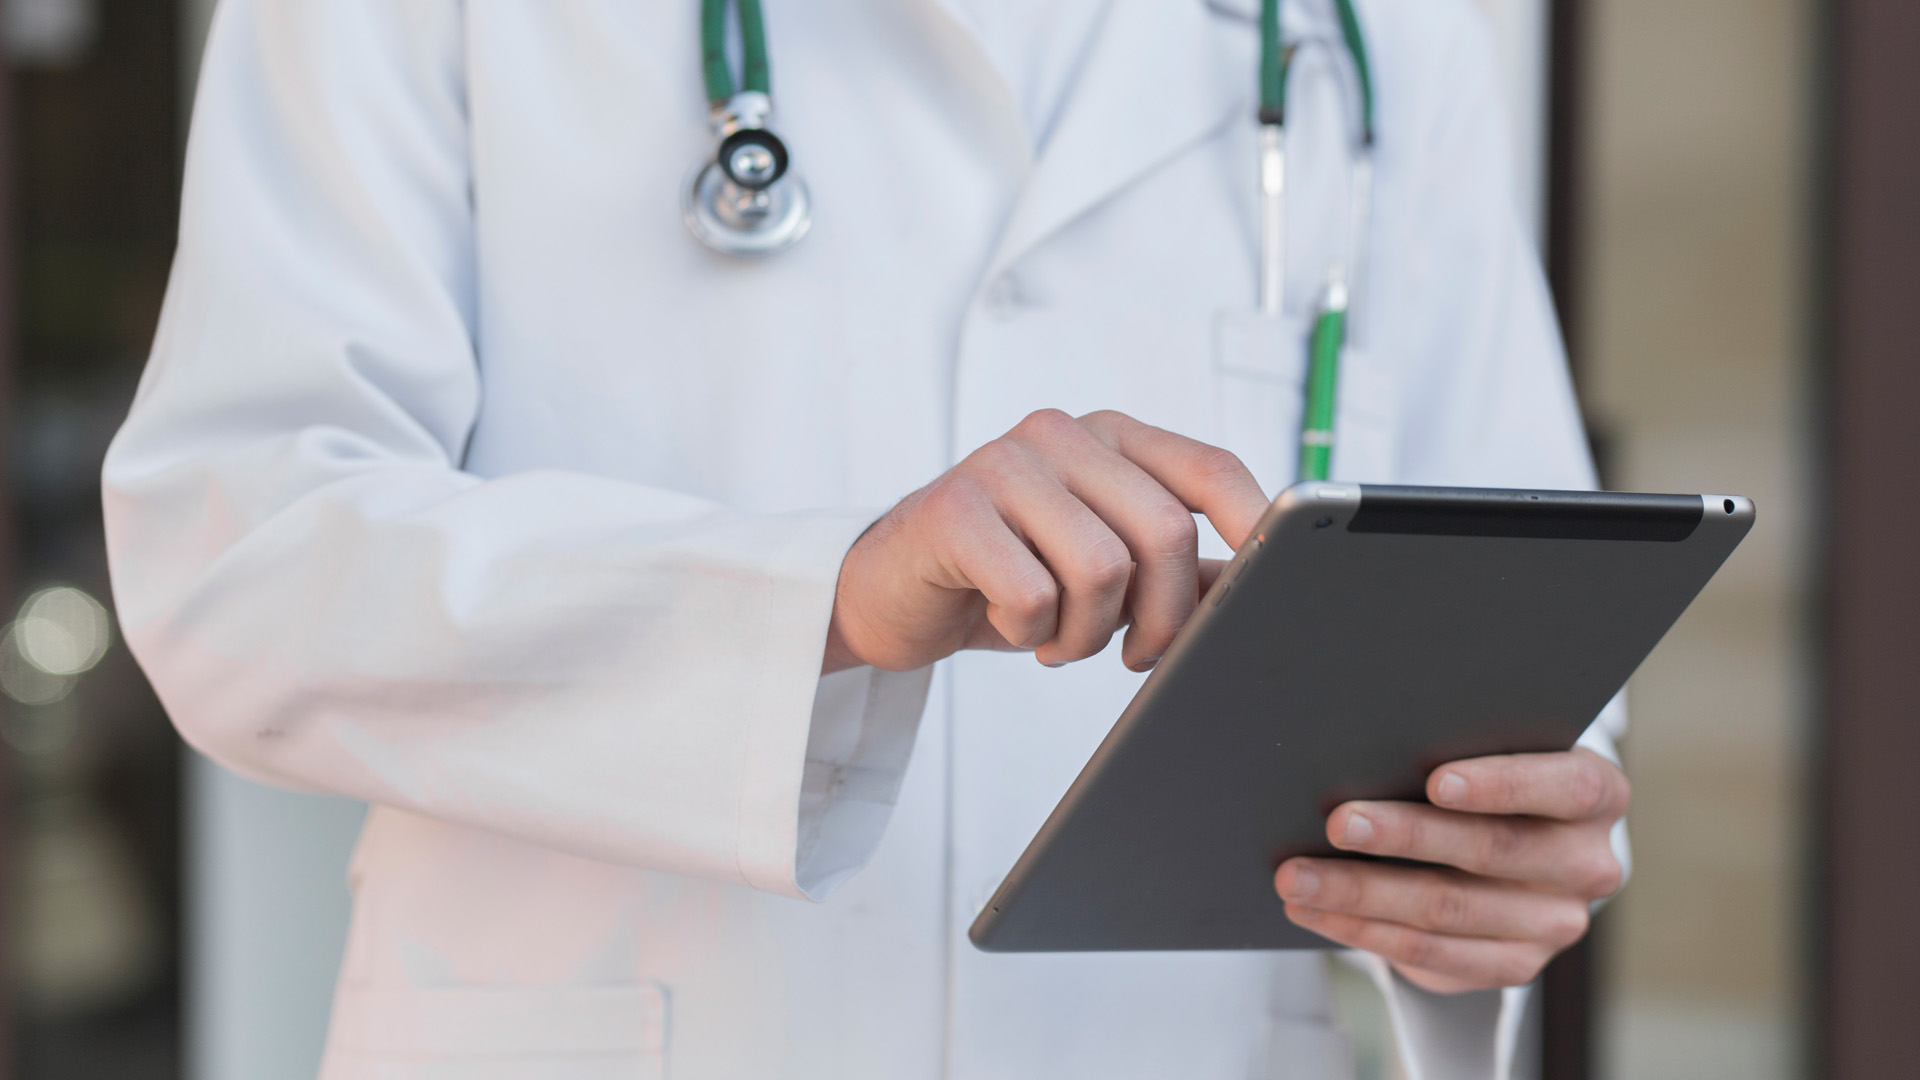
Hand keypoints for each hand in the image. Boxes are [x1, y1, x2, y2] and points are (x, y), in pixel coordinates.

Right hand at [824, 409, 1269, 673]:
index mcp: (1111, 439)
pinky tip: (1006, 623)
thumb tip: (1260, 589)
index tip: (1269, 589)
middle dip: (1163, 619)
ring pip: (1102, 569)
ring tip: (1057, 639)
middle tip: (1134, 655)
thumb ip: (1177, 572)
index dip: (1254, 528)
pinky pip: (1033, 594)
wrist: (891, 595)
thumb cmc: (1005, 579)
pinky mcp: (953, 508)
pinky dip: (1030, 634)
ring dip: (1087, 633)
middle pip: (1166, 532)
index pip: (1210, 470)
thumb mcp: (1103, 574)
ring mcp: (1003, 463)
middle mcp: (1062, 435)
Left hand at [1273, 749, 1628, 992]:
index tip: (1434, 779)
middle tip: (1336, 823)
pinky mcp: (1516, 965)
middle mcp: (1587, 863)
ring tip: (1297, 876)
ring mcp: (1555, 923)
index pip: (1564, 786)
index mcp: (1596, 794)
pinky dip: (1363, 930)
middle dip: (1403, 835)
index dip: (1501, 784)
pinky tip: (1316, 910)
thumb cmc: (1488, 779)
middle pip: (1490, 850)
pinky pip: (1430, 954)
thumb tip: (1368, 746)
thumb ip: (1456, 748)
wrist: (1516, 852)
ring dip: (1361, 893)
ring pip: (1448, 910)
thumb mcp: (1493, 752)